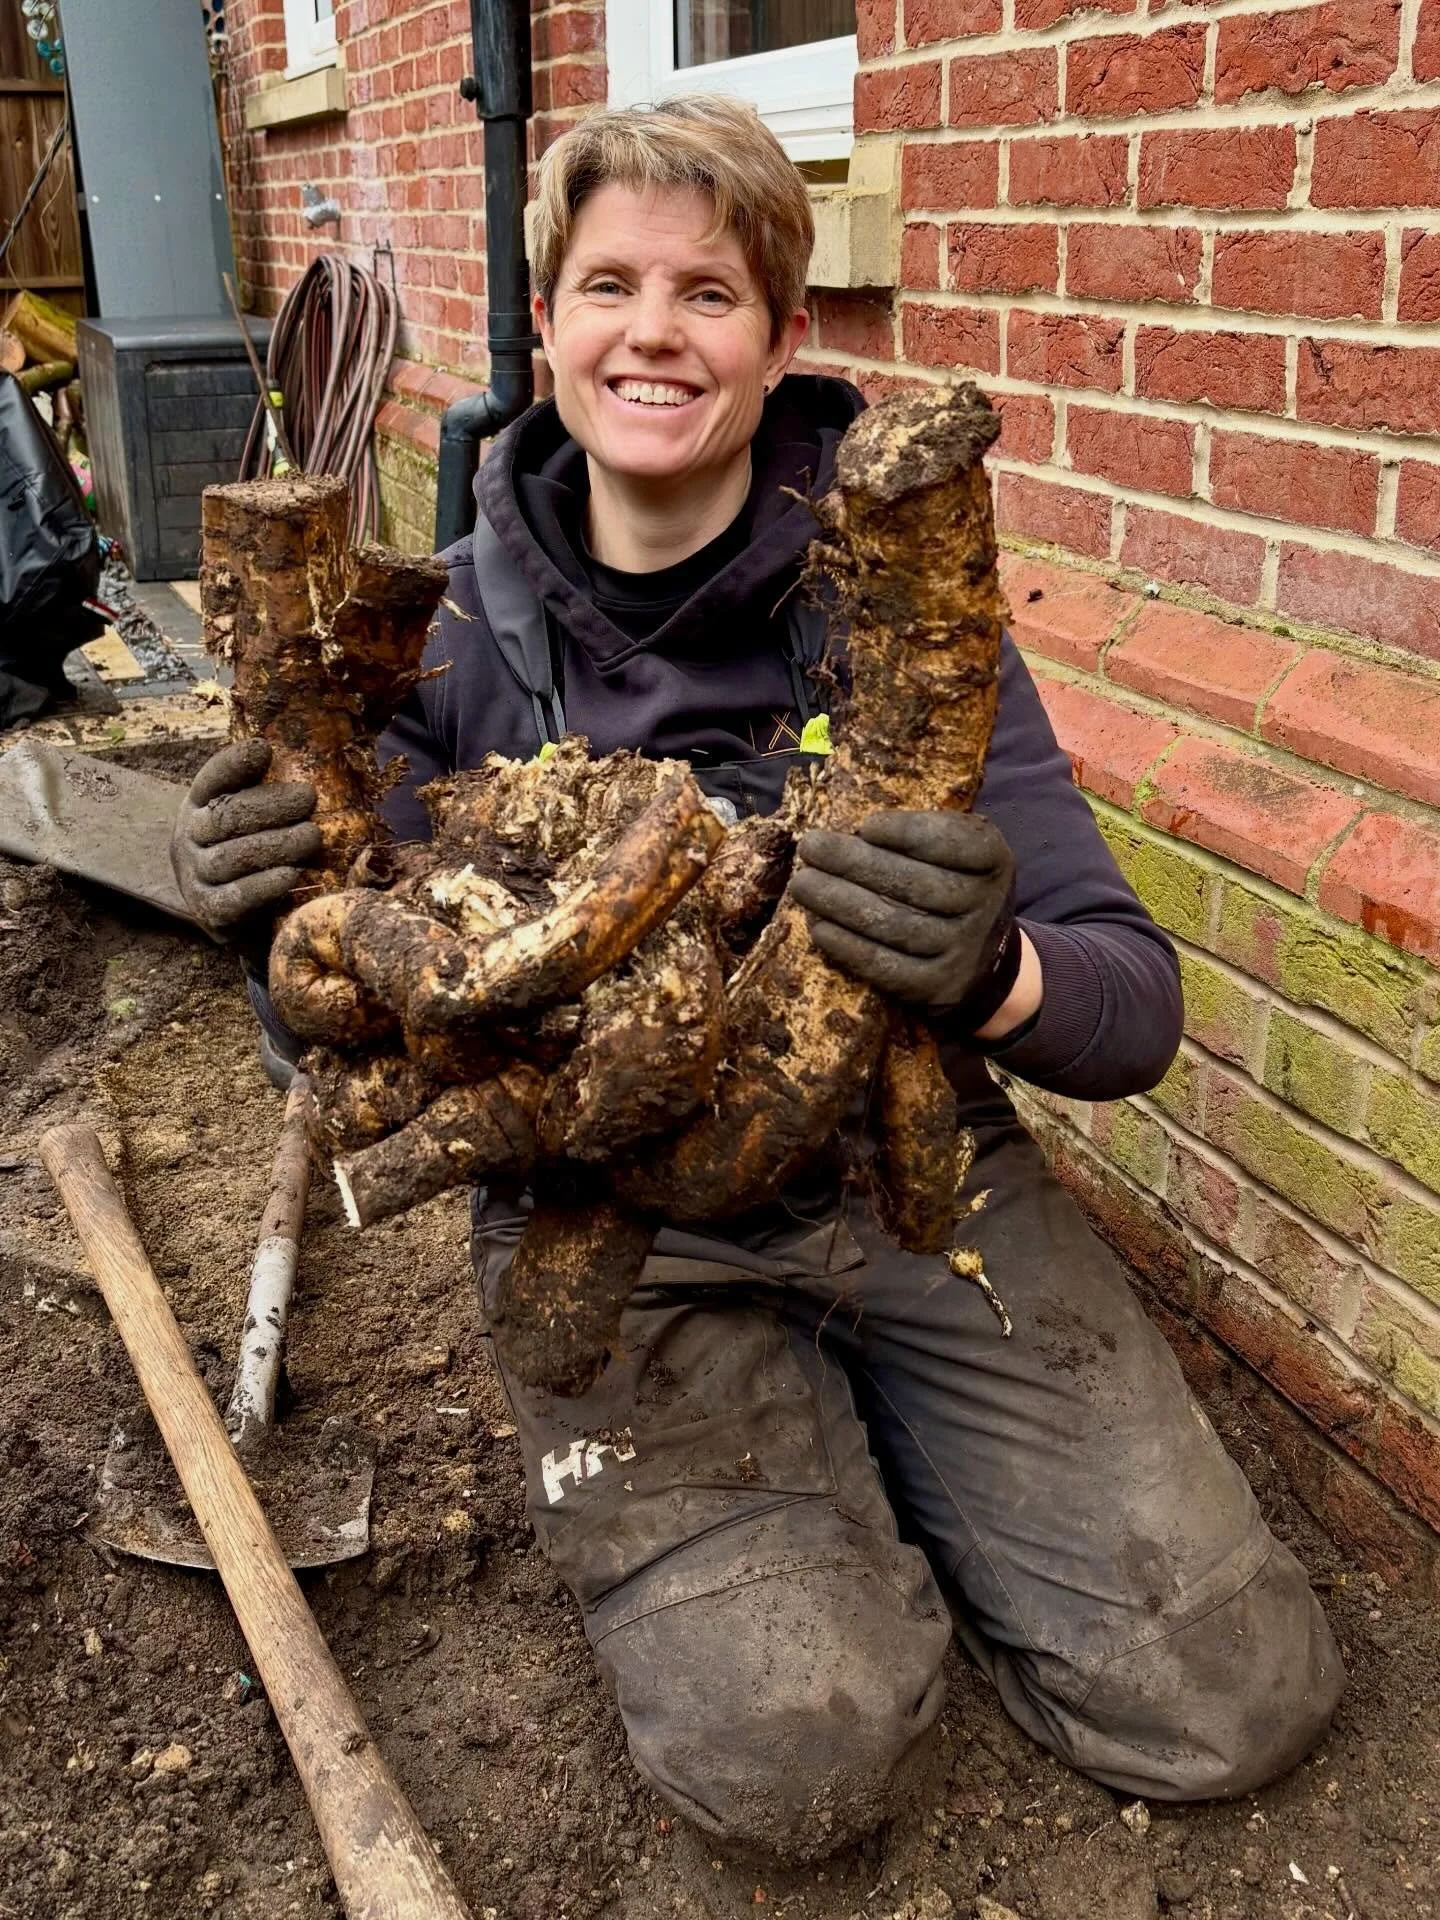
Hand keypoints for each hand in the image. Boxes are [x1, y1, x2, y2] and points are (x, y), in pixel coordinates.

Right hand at [170, 739, 320, 938]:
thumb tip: (292, 757)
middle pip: (226, 818)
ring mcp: (195, 875)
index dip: (235, 764)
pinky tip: (291, 874)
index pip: (211, 779)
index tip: (264, 749)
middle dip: (270, 807)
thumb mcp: (243, 810)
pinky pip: (234, 899)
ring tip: (312, 836)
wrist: (217, 899)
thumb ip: (261, 786)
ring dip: (275, 846)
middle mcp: (189, 837)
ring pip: (231, 859)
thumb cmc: (243, 843)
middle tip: (308, 798)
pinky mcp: (208, 910)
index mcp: (198, 804)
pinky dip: (263, 887)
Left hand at [792, 810, 1024, 1031]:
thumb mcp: (960, 852)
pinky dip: (847, 946)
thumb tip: (851, 830)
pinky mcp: (936, 988)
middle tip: (811, 847)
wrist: (985, 962)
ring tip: (802, 884)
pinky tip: (819, 926)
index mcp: (994, 861)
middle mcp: (986, 906)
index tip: (865, 826)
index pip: (954, 843)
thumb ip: (924, 833)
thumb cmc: (955, 887)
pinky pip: (885, 967)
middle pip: (915, 884)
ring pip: (894, 925)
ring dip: (839, 903)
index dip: (907, 833)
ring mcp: (963, 952)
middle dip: (854, 863)